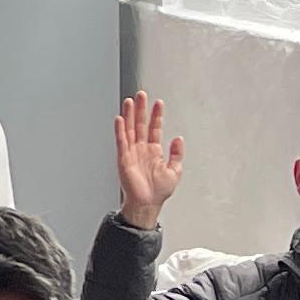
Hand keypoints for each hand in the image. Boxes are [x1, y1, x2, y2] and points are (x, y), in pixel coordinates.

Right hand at [114, 94, 184, 228]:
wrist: (147, 204)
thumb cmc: (158, 192)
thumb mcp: (175, 171)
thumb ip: (177, 154)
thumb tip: (178, 139)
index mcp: (154, 151)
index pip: (155, 128)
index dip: (157, 115)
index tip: (158, 103)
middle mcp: (141, 149)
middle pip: (141, 124)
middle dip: (141, 109)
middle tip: (141, 95)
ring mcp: (132, 153)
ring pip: (130, 129)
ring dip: (130, 115)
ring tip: (130, 101)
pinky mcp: (123, 159)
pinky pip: (121, 142)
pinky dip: (120, 130)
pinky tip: (121, 119)